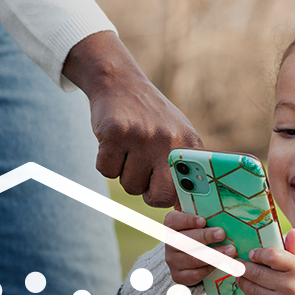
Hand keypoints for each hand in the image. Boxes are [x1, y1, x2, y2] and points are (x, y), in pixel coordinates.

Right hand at [62, 30, 201, 206]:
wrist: (121, 83)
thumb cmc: (152, 119)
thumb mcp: (178, 138)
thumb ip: (185, 171)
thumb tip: (185, 211)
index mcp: (189, 145)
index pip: (187, 191)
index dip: (172, 199)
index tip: (163, 195)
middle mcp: (168, 141)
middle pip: (158, 197)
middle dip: (147, 194)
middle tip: (142, 174)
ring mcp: (142, 137)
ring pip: (129, 186)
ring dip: (124, 174)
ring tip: (128, 150)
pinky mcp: (115, 133)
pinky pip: (106, 172)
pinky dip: (105, 164)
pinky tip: (113, 144)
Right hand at [163, 210, 236, 286]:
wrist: (193, 258)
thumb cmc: (201, 234)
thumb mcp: (200, 221)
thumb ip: (204, 211)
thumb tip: (218, 199)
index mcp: (172, 226)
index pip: (174, 221)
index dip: (188, 221)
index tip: (203, 220)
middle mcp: (169, 243)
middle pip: (184, 240)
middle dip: (205, 237)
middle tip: (222, 234)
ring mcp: (172, 261)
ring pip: (191, 258)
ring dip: (213, 254)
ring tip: (230, 250)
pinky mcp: (178, 276)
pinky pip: (194, 274)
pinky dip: (210, 268)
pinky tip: (222, 263)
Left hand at [236, 229, 294, 294]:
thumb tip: (291, 232)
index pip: (272, 256)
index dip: (258, 254)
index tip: (252, 253)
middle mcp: (289, 287)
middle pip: (257, 273)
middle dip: (243, 267)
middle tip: (237, 263)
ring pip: (252, 290)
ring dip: (242, 281)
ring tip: (240, 276)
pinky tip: (249, 290)